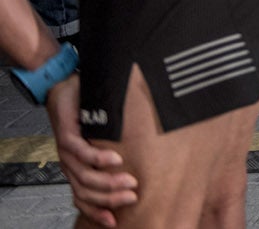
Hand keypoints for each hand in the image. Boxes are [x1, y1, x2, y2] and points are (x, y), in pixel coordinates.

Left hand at [47, 76, 134, 226]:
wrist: (67, 90)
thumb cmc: (88, 113)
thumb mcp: (102, 138)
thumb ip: (115, 152)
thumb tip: (145, 163)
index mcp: (77, 169)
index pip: (83, 199)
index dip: (97, 212)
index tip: (116, 221)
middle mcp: (70, 165)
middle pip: (85, 192)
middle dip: (109, 199)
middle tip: (132, 197)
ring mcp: (66, 152)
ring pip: (84, 177)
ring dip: (108, 182)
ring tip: (130, 181)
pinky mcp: (66, 136)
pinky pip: (81, 153)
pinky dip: (99, 159)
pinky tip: (116, 160)